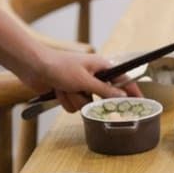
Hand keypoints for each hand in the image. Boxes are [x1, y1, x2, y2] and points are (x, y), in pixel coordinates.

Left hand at [25, 48, 142, 111]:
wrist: (33, 66)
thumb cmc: (59, 66)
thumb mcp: (85, 80)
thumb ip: (105, 90)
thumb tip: (122, 96)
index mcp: (101, 67)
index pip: (123, 80)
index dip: (132, 91)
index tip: (140, 102)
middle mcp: (93, 76)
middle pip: (104, 96)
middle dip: (92, 98)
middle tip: (88, 97)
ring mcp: (81, 85)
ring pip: (87, 104)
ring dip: (74, 99)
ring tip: (64, 88)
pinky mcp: (70, 93)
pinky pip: (74, 106)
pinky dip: (66, 100)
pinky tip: (57, 91)